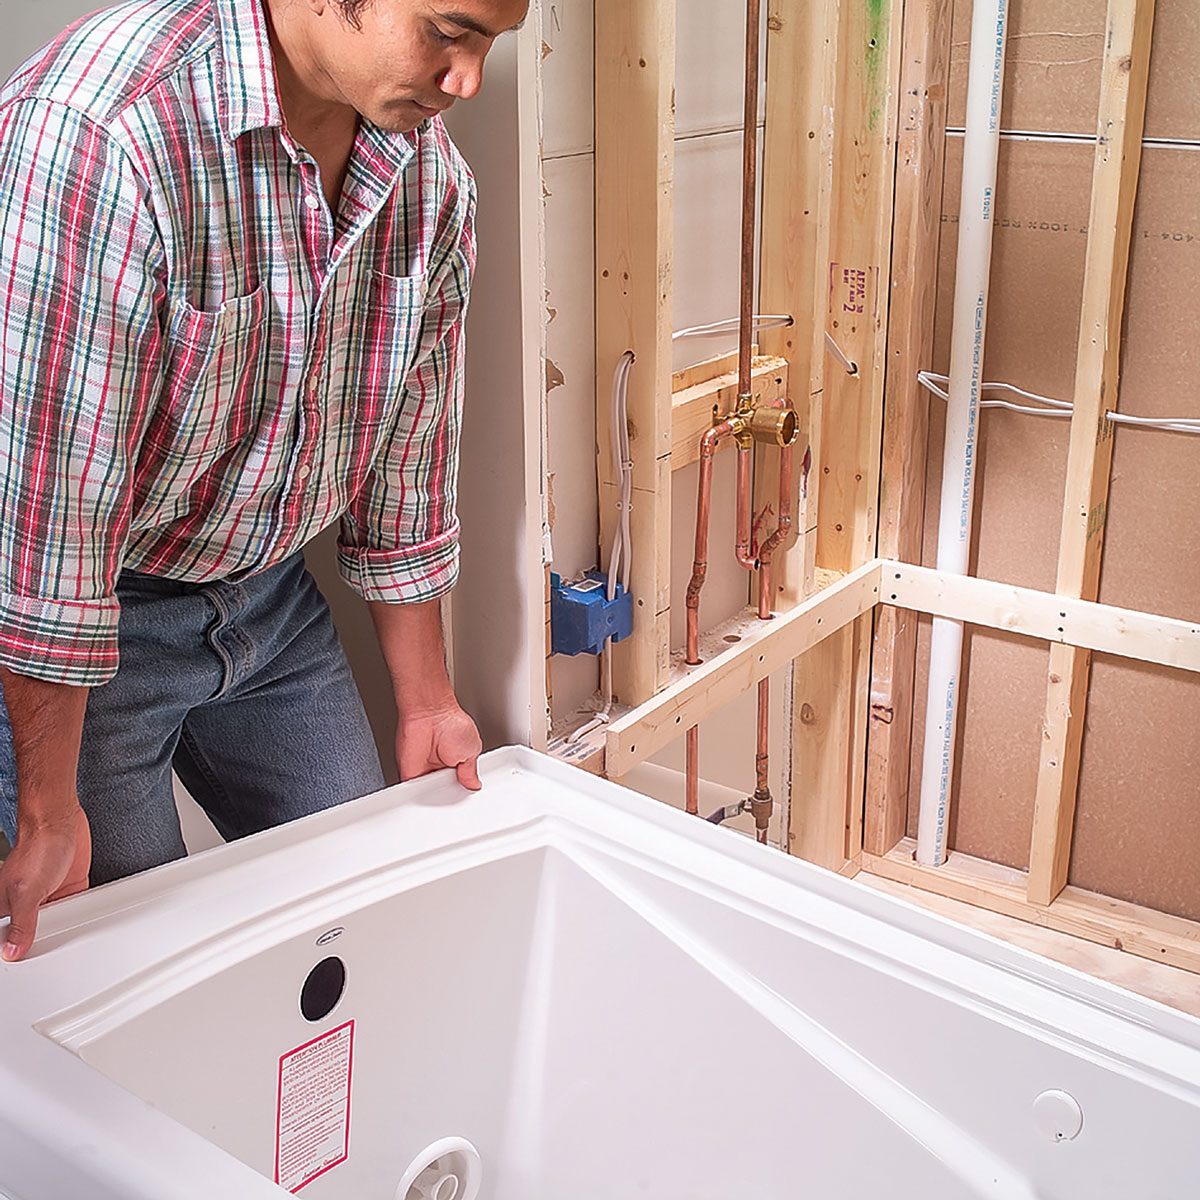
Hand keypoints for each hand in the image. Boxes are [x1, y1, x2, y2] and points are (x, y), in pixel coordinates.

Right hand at [0, 804, 90, 961]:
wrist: (61, 823)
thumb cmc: (37, 848)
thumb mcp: (26, 893)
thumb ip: (22, 923)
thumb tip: (12, 949)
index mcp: (7, 906)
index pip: (9, 937)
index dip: (16, 949)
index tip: (25, 963)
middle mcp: (27, 904)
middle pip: (35, 933)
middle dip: (44, 941)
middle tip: (53, 954)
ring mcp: (50, 897)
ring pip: (58, 923)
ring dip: (65, 928)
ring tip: (70, 937)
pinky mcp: (70, 889)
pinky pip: (76, 909)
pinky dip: (81, 915)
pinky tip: (85, 921)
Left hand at [396, 704, 482, 791]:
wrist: (430, 715)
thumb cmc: (451, 723)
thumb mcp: (472, 751)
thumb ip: (470, 773)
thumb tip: (474, 784)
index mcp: (456, 761)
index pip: (459, 784)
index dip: (463, 790)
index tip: (466, 792)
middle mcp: (439, 766)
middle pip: (444, 793)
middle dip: (450, 796)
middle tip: (454, 792)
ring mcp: (424, 771)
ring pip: (430, 796)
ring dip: (436, 798)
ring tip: (443, 789)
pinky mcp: (410, 774)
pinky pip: (413, 793)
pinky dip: (418, 797)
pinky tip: (429, 794)